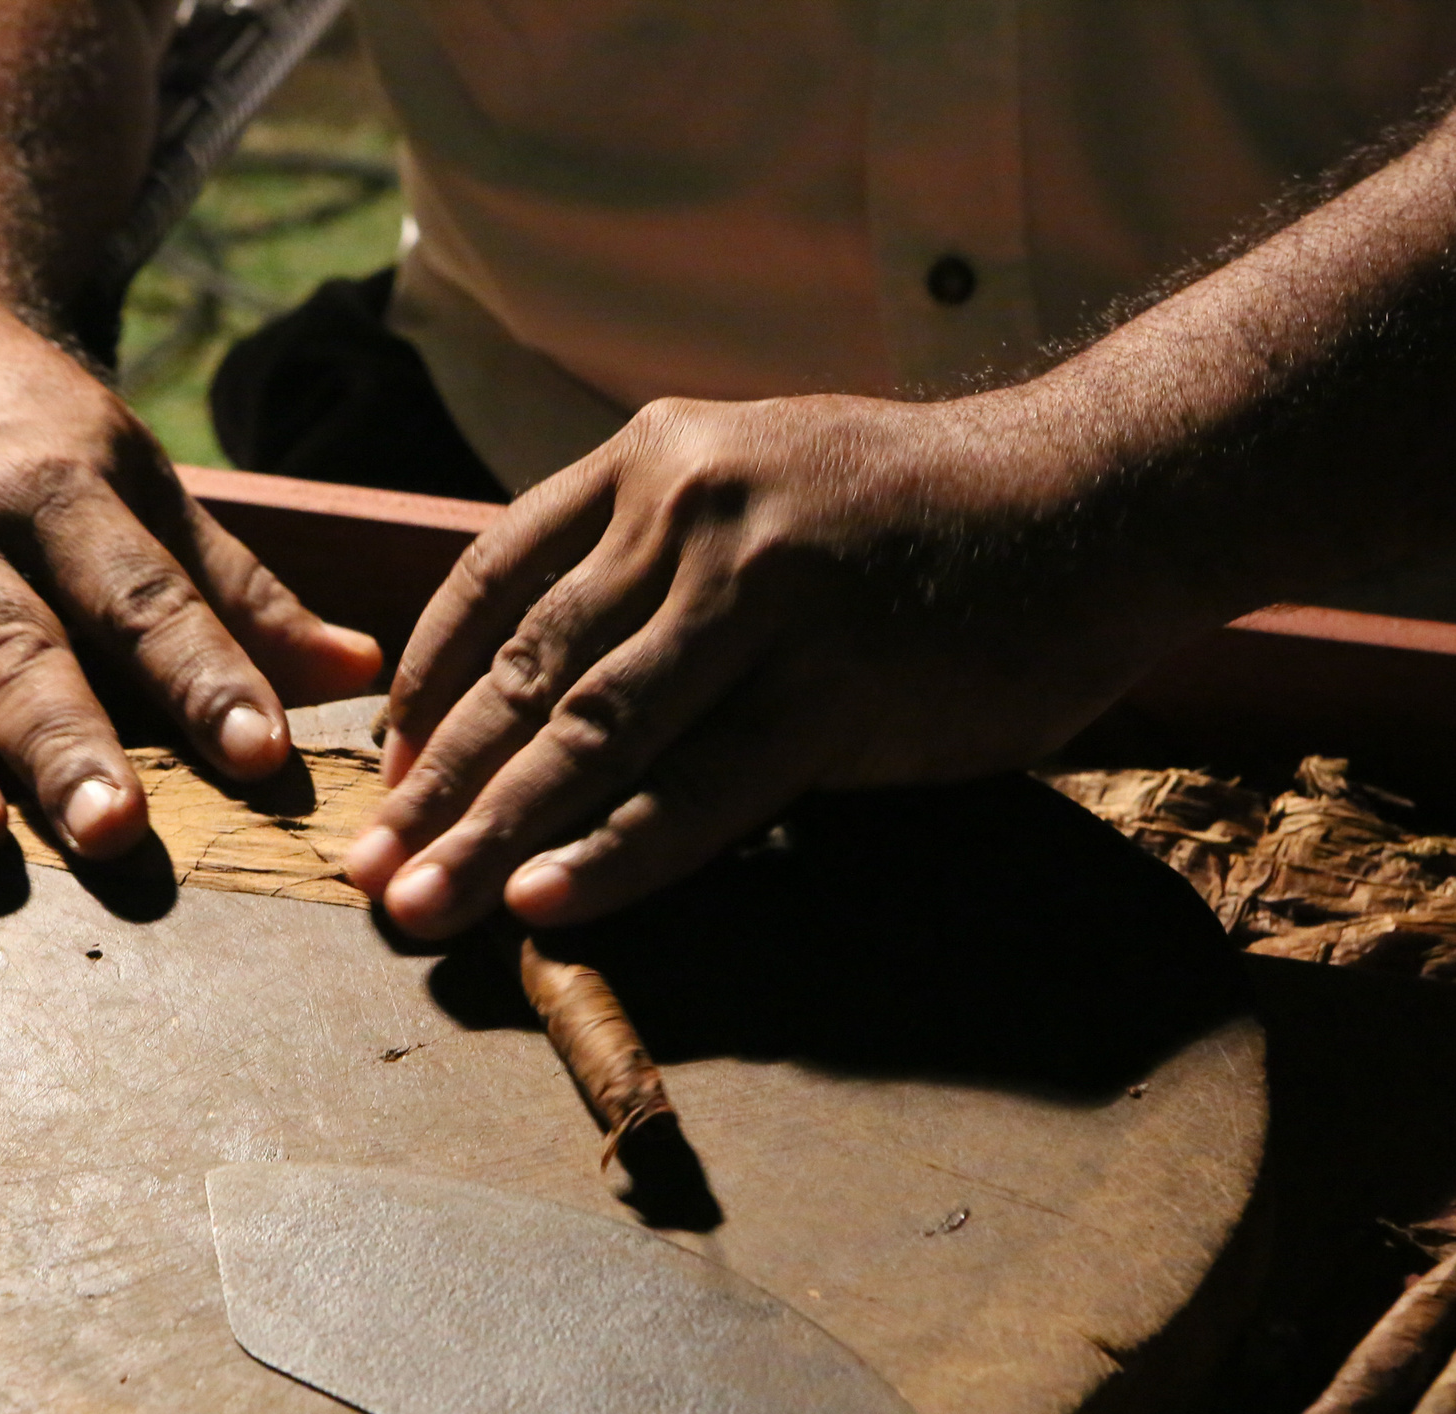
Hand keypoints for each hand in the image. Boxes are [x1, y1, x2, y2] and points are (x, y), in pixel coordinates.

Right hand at [0, 298, 381, 902]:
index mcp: (62, 488)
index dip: (204, 674)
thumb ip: (234, 591)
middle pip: (15, 645)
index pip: (143, 594)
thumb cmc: (24, 427)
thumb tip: (359, 675)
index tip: (262, 756)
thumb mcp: (136, 479)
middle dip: (64, 738)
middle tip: (116, 825)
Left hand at [343, 390, 1197, 938]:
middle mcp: (686, 514)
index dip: (425, 688)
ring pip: (591, 737)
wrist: (1093, 496)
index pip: (490, 582)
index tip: (388, 773)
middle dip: (433, 785)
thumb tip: (544, 699)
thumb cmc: (912, 515)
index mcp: (648, 462)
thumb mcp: (755, 489)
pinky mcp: (835, 688)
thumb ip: (650, 572)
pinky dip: (612, 856)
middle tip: (361, 871)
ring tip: (417, 910)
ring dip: (490, 836)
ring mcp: (761, 597)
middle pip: (524, 671)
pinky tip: (542, 905)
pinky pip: (698, 791)